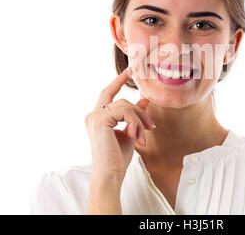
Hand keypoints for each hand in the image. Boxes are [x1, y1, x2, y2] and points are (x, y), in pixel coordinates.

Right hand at [84, 67, 155, 185]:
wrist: (111, 174)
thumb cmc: (118, 158)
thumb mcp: (130, 132)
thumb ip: (134, 115)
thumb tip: (144, 99)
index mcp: (97, 117)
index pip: (109, 93)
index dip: (119, 81)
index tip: (130, 70)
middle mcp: (92, 115)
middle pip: (122, 100)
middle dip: (139, 111)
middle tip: (151, 126)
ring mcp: (94, 117)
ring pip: (125, 106)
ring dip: (139, 121)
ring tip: (143, 137)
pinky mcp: (99, 120)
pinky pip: (125, 112)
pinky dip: (135, 123)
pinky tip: (136, 136)